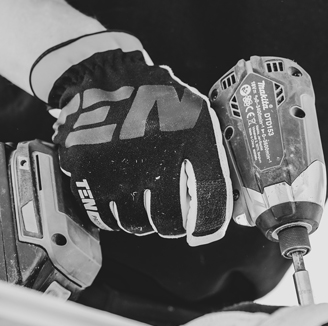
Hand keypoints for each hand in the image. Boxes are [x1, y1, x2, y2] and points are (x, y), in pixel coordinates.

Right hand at [30, 31, 231, 244]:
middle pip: (169, 221)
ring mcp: (120, 173)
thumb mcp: (198, 117)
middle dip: (172, 225)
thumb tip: (225, 200)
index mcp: (191, 142)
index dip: (209, 224)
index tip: (202, 231)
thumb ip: (213, 157)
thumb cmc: (157, 101)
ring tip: (143, 204)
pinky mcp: (87, 178)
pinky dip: (116, 216)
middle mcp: (156, 162)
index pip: (208, 198)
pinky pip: (107, 217)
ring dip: (144, 222)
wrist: (102, 78)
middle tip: (170, 217)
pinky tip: (120, 200)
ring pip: (137, 224)